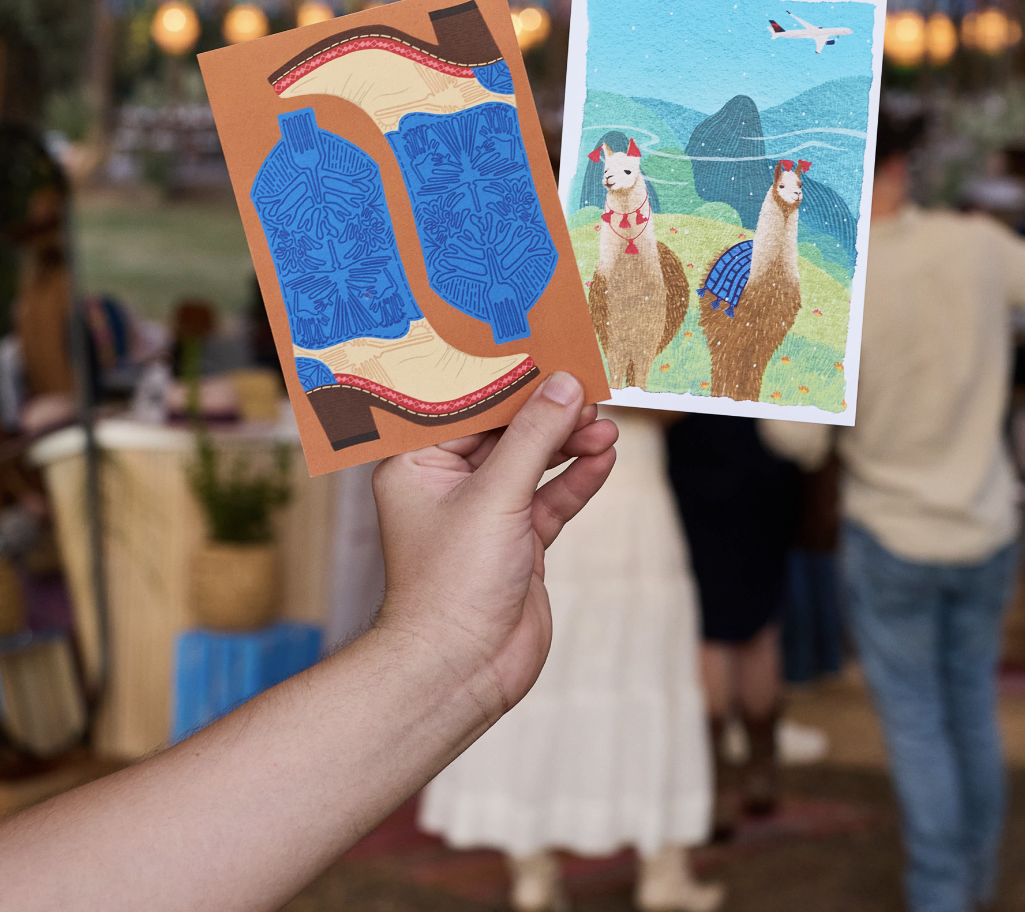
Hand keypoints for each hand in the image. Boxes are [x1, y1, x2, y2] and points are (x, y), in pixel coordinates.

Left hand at [372, 374, 616, 723]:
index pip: (468, 403)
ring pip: (534, 461)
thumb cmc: (452, 585)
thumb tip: (566, 384)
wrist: (460, 673)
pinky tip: (604, 457)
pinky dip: (577, 478)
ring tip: (606, 426)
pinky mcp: (517, 542)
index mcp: (418, 462)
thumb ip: (534, 436)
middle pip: (506, 429)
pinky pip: (551, 497)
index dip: (510, 378)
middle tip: (589, 387)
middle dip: (548, 411)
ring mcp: (486, 513)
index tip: (550, 351)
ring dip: (569, 442)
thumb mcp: (496, 497)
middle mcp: (448, 483)